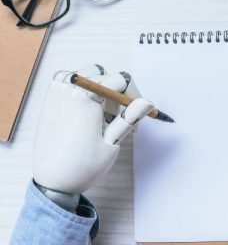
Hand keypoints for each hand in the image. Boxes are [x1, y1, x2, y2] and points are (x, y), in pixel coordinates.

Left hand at [33, 66, 153, 195]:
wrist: (51, 182)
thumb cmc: (83, 166)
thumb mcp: (112, 143)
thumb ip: (130, 118)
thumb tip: (148, 101)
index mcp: (84, 98)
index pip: (119, 80)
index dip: (135, 95)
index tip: (139, 113)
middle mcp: (67, 89)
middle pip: (104, 74)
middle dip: (118, 92)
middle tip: (121, 118)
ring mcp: (55, 93)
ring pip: (88, 75)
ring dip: (101, 90)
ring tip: (104, 117)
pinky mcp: (49, 100)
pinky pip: (72, 82)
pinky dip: (84, 91)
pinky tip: (89, 113)